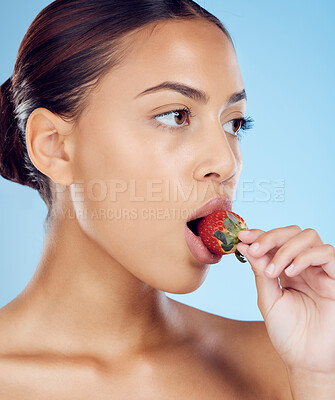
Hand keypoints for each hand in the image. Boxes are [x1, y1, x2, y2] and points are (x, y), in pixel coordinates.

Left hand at [236, 225, 334, 373]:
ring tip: (273, 270)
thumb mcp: (268, 298)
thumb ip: (260, 271)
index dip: (259, 235)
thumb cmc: (287, 332)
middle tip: (255, 249)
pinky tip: (291, 272)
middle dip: (271, 236)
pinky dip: (305, 257)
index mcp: (286, 268)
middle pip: (292, 232)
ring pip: (309, 237)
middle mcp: (303, 265)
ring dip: (286, 248)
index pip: (275, 241)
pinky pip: (326, 254)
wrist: (305, 360)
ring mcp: (320, 270)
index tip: (242, 236)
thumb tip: (245, 246)